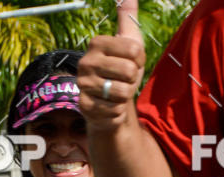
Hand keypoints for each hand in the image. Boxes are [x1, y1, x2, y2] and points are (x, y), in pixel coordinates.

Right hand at [78, 0, 145, 129]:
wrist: (109, 103)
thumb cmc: (121, 72)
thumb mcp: (129, 42)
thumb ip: (128, 18)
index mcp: (97, 43)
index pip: (135, 50)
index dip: (140, 61)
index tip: (132, 63)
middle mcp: (86, 62)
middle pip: (129, 72)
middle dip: (132, 81)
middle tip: (123, 81)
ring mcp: (83, 85)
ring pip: (122, 93)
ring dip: (125, 97)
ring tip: (116, 94)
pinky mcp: (85, 106)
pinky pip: (115, 110)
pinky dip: (118, 112)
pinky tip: (111, 107)